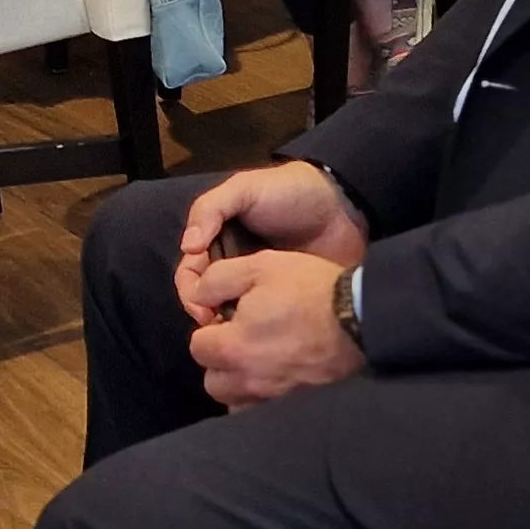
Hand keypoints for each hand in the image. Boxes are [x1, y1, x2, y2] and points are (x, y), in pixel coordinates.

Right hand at [176, 162, 367, 320]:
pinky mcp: (282, 298)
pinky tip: (258, 338)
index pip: (191, 272)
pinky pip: (262, 318)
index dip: (191, 291)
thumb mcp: (245, 190)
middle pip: (206, 297)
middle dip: (205, 313)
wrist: (342, 207)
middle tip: (219, 327)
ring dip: (227, 325)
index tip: (202, 308)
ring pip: (231, 311)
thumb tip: (187, 247)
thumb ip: (211, 209)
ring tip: (237, 335)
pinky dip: (254, 329)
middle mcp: (232, 263)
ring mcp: (258, 284)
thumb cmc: (289, 193)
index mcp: (218, 239)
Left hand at [182, 249, 362, 407]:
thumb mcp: (260, 266)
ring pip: (236, 402)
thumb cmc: (310, 288)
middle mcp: (248, 380)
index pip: (197, 347)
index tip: (229, 319)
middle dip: (220, 362)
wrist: (363, 318)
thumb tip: (196, 297)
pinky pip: (264, 413)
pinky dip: (262, 400)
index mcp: (234, 346)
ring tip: (259, 361)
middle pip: (213, 381)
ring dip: (239, 384)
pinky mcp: (297, 408)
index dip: (210, 330)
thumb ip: (217, 280)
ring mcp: (273, 398)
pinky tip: (277, 377)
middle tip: (243, 341)